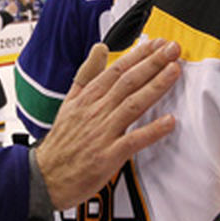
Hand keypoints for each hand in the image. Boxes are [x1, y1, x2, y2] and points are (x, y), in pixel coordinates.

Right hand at [36, 39, 179, 209]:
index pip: (117, 69)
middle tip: (173, 49)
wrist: (45, 176)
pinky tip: (169, 121)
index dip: (139, 55)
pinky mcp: (107, 156)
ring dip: (155, 87)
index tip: (158, 44)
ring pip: (132, 104)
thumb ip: (86, 74)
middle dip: (152, 63)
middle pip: (128, 81)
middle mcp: (96, 111)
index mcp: (88, 97)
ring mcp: (102, 133)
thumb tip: (100, 48)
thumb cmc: (61, 142)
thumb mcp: (69, 101)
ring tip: (174, 71)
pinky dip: (151, 131)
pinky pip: (133, 140)